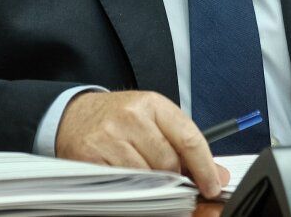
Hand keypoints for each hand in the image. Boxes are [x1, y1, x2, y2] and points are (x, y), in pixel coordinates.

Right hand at [55, 91, 228, 198]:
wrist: (74, 115)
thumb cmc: (119, 118)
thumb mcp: (153, 119)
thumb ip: (185, 144)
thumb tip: (216, 175)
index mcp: (152, 103)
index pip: (189, 138)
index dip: (205, 168)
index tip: (213, 186)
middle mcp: (131, 116)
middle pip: (169, 163)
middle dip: (174, 177)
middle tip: (169, 178)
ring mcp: (109, 136)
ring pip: (147, 176)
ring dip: (151, 183)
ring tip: (144, 174)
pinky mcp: (92, 156)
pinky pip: (124, 183)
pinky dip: (131, 187)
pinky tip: (128, 177)